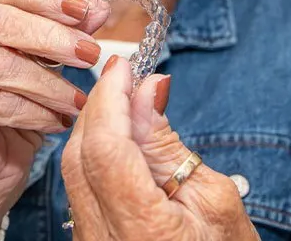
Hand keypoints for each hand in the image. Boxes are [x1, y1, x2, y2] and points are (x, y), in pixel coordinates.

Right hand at [0, 0, 109, 200]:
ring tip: (77, 98)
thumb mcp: (50, 56)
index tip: (84, 10)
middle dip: (48, 36)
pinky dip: (33, 112)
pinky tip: (57, 120)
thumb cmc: (19, 98)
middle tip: (87, 53)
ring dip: (47, 82)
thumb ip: (70, 29)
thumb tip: (97, 7)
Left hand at [61, 57, 259, 240]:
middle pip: (80, 154)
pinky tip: (116, 133)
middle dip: (99, 104)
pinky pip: (80, 185)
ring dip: (94, 123)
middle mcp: (103, 238)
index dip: (111, 99)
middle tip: (124, 73)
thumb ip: (171, 146)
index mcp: (142, 230)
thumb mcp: (216, 202)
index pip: (106, 147)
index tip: (126, 67)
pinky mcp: (90, 239)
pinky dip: (95, 149)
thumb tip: (149, 89)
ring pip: (74, 168)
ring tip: (123, 96)